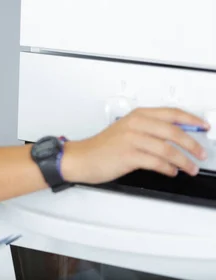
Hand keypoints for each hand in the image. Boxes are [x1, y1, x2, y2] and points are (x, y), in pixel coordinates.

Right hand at [61, 107, 209, 183]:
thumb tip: (176, 135)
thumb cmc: (103, 147)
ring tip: (190, 168)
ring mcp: (132, 139)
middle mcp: (135, 124)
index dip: (191, 119)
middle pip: (174, 132)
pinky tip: (172, 171)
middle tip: (201, 153)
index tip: (203, 126)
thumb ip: (149, 129)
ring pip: (168, 149)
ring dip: (184, 161)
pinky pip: (157, 162)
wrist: (81, 158)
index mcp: (137, 115)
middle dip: (192, 144)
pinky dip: (169, 168)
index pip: (171, 113)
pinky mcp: (129, 155)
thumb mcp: (126, 130)